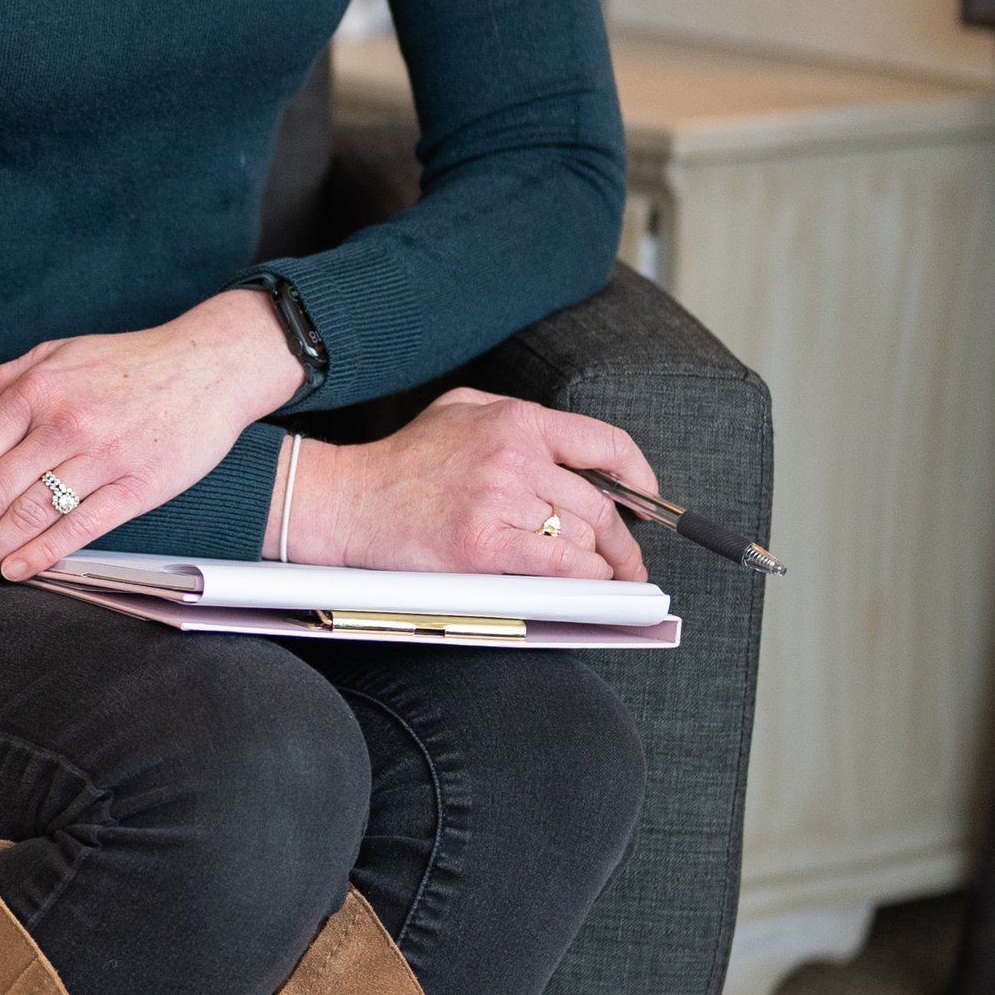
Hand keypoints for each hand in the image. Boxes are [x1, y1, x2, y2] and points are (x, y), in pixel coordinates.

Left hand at [0, 289, 297, 589]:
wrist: (210, 363)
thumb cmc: (126, 362)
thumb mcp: (52, 355)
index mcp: (35, 391)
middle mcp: (64, 424)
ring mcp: (103, 456)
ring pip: (30, 514)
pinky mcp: (140, 485)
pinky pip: (82, 526)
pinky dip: (43, 553)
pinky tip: (14, 572)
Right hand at [286, 390, 656, 582]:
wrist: (347, 500)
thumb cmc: (400, 462)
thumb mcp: (461, 411)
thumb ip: (517, 422)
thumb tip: (573, 453)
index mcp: (515, 420)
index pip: (604, 443)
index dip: (638, 477)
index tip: (647, 499)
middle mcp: (514, 455)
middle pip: (599, 504)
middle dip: (624, 541)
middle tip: (630, 561)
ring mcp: (500, 500)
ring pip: (582, 537)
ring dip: (603, 564)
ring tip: (607, 578)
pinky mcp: (484, 545)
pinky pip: (559, 565)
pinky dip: (583, 579)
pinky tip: (585, 583)